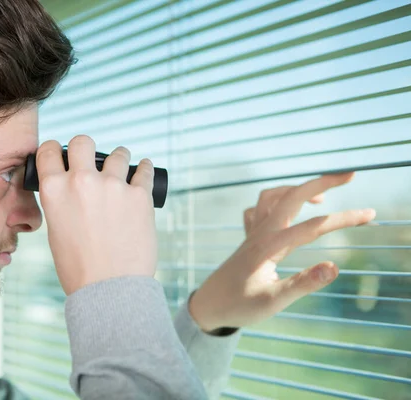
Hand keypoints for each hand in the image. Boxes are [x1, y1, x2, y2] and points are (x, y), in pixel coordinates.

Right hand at [36, 136, 156, 294]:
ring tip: (122, 166)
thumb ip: (62, 203)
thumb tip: (71, 189)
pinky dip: (143, 169)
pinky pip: (143, 170)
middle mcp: (82, 182)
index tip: (62, 154)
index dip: (55, 150)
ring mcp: (113, 186)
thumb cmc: (80, 267)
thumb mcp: (56, 230)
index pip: (48, 150)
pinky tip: (143, 169)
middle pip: (83, 141)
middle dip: (86, 147)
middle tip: (92, 159)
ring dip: (119, 158)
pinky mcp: (139, 195)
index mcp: (55, 190)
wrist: (109, 288)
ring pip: (118, 153)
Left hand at [188, 172, 375, 331]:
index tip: (369, 214)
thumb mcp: (273, 301)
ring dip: (296, 189)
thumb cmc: (238, 306)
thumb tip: (335, 267)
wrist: (207, 306)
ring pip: (272, 197)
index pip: (313, 226)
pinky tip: (284, 211)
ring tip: (320, 197)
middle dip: (322, 182)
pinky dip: (274, 201)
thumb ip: (303, 284)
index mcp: (270, 246)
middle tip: (349, 175)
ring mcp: (252, 233)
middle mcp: (261, 233)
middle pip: (292, 196)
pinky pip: (258, 209)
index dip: (344, 218)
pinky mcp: (248, 239)